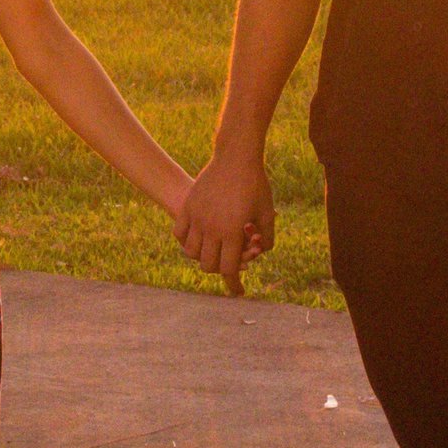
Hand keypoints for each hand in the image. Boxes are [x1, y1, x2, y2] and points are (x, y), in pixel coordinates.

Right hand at [175, 152, 273, 295]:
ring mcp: (197, 218)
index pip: (228, 269)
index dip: (233, 283)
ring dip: (201, 255)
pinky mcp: (188, 207)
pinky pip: (179, 233)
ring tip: (210, 249)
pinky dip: (186, 241)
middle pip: (208, 265)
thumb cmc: (256, 185)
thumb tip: (259, 255)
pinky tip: (197, 237)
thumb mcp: (268, 213)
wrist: (236, 157)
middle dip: (219, 268)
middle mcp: (212, 228)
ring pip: (190, 252)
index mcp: (232, 232)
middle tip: (226, 261)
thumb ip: (267, 239)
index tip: (237, 290)